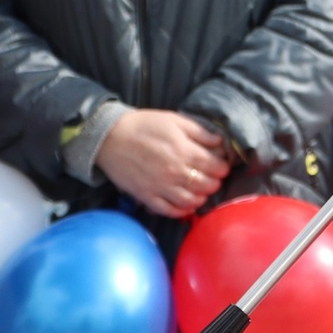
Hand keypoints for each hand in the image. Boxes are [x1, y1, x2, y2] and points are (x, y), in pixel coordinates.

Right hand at [95, 110, 232, 218]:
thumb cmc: (143, 125)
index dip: (223, 167)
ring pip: (191, 201)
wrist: (110, 137)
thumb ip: (200, 132)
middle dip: (215, 182)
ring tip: (202, 192)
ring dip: (201, 198)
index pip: (216, 166)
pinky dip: (182, 211)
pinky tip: (186, 205)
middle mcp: (176, 172)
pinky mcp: (148, 197)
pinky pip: (170, 211)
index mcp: (185, 151)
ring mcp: (161, 187)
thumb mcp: (174, 120)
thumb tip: (220, 142)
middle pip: (207, 185)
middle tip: (213, 178)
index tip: (222, 165)